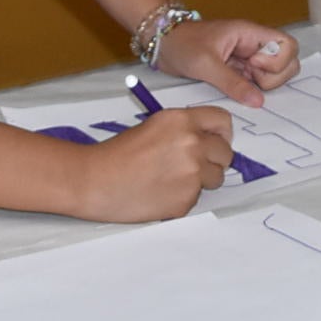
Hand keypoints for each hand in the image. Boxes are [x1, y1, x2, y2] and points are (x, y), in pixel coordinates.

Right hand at [71, 104, 234, 221]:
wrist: (94, 181)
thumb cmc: (117, 153)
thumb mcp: (154, 125)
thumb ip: (185, 128)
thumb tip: (210, 138)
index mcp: (182, 120)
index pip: (223, 121)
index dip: (221, 133)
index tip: (216, 140)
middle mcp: (193, 144)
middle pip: (225, 153)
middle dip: (213, 159)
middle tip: (192, 164)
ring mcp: (192, 174)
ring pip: (216, 178)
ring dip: (201, 180)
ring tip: (171, 179)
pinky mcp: (186, 200)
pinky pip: (197, 197)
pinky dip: (183, 197)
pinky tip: (160, 193)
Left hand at [158, 16, 302, 106]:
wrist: (164, 45)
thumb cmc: (182, 44)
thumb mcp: (205, 64)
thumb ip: (232, 82)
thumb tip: (258, 101)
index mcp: (251, 33)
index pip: (287, 44)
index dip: (276, 61)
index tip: (251, 65)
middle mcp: (255, 45)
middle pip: (289, 61)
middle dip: (274, 77)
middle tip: (249, 79)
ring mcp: (250, 59)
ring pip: (275, 75)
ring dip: (263, 85)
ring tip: (237, 83)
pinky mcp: (241, 71)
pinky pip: (258, 83)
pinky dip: (251, 90)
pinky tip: (233, 89)